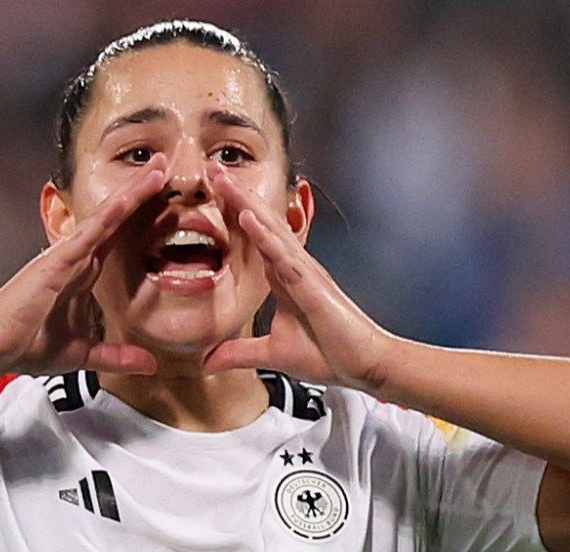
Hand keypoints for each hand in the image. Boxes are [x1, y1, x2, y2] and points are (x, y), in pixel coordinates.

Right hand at [0, 156, 167, 375]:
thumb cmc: (29, 345)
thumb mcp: (84, 354)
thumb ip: (117, 356)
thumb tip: (150, 365)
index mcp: (83, 274)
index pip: (120, 240)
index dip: (143, 220)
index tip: (167, 203)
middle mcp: (78, 258)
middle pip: (117, 219)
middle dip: (143, 193)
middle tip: (168, 167)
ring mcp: (68, 255)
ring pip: (108, 217)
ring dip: (133, 193)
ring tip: (160, 169)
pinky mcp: (58, 260)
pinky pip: (90, 233)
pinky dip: (111, 214)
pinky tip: (130, 197)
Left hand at [201, 162, 392, 390]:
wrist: (363, 365)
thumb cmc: (327, 354)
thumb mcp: (272, 354)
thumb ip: (238, 353)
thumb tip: (206, 362)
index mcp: (282, 278)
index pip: (252, 239)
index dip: (231, 215)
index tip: (209, 191)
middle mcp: (293, 267)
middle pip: (260, 224)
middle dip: (235, 196)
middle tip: (210, 168)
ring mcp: (304, 273)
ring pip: (270, 231)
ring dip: (245, 204)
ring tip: (221, 180)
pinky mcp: (312, 286)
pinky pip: (284, 256)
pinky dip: (264, 236)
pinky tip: (246, 218)